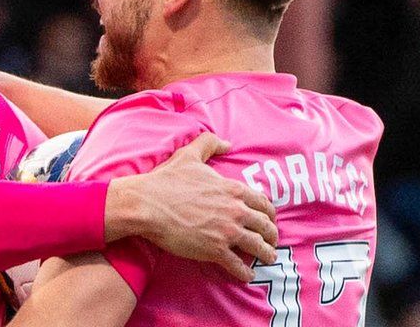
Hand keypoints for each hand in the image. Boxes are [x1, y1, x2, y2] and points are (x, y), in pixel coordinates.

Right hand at [110, 132, 277, 281]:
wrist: (147, 205)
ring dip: (266, 254)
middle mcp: (235, 211)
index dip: (269, 213)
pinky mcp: (215, 250)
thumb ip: (209, 144)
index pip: (263, 203)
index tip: (268, 219)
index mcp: (232, 189)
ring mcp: (227, 232)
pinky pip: (238, 266)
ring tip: (267, 259)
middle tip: (271, 241)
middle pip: (266, 226)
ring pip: (258, 247)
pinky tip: (247, 276)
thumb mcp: (189, 155)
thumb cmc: (166, 180)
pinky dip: (245, 273)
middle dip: (272, 235)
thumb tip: (227, 143)